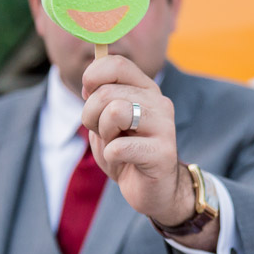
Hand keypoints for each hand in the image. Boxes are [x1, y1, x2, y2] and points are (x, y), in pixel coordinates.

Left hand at [80, 55, 194, 226]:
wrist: (153, 190)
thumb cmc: (127, 153)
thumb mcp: (106, 121)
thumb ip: (99, 98)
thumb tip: (89, 81)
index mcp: (145, 89)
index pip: (117, 64)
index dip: (93, 76)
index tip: (88, 95)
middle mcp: (159, 103)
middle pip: (107, 92)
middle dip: (90, 116)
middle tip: (103, 133)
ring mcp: (165, 126)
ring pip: (115, 112)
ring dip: (104, 134)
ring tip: (115, 146)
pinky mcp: (163, 153)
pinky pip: (119, 147)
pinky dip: (112, 157)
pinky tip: (124, 163)